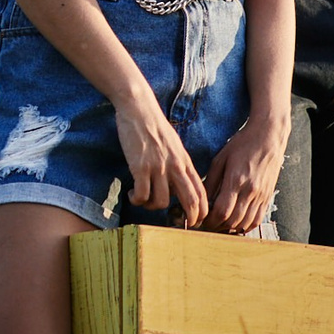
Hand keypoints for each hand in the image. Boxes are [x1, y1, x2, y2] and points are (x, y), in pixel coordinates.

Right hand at [114, 96, 206, 229]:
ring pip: (161, 202)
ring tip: (143, 200)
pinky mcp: (140, 167)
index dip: (202, 211)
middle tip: (179, 224)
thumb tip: (177, 187)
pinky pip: (141, 195)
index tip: (195, 221)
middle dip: (189, 218)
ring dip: (151, 207)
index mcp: (185, 162)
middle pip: (191, 201)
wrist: (139, 108)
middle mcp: (175, 167)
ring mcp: (158, 167)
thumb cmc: (155, 126)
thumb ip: (179, 165)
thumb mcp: (174, 146)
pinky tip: (131, 195)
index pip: (201, 192)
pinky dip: (136, 200)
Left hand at [202, 110, 287, 234]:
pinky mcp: (268, 196)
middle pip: (233, 220)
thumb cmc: (242, 145)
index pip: (222, 211)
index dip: (210, 221)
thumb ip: (211, 181)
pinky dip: (246, 226)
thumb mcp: (220, 159)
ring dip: (231, 229)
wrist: (268, 137)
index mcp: (236, 180)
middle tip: (208, 226)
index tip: (202, 221)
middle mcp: (250, 190)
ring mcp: (261, 195)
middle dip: (218, 227)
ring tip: (220, 226)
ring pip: (246, 223)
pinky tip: (237, 225)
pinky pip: (258, 219)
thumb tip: (202, 200)